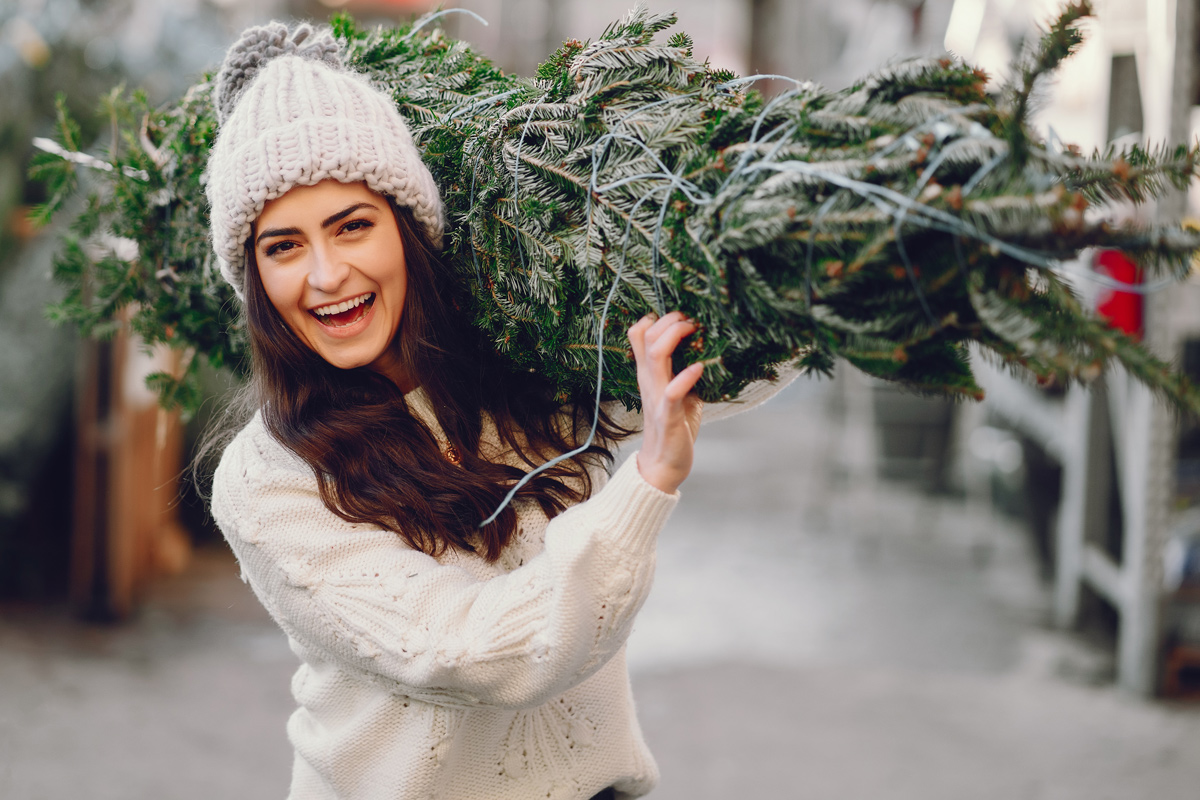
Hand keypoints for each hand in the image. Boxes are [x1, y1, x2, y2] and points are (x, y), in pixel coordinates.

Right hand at [627, 311, 704, 493]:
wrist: (664, 463)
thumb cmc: (674, 426)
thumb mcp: (677, 391)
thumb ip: (682, 371)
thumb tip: (706, 349)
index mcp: (649, 374)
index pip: (638, 335)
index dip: (654, 318)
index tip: (678, 316)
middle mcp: (649, 381)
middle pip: (647, 337)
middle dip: (669, 320)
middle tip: (690, 320)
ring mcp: (657, 396)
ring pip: (655, 356)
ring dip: (674, 337)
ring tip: (692, 331)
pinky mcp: (668, 415)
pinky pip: (673, 391)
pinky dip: (686, 376)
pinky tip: (700, 367)